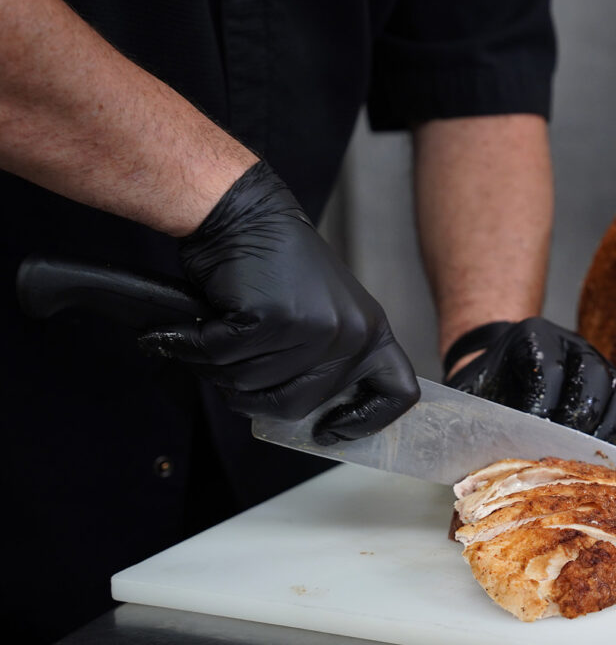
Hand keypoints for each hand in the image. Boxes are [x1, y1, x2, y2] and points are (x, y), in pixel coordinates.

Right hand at [140, 161, 419, 444]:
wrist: (243, 213)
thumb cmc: (274, 267)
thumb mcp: (323, 314)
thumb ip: (324, 362)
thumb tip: (309, 420)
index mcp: (371, 332)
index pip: (396, 393)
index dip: (365, 422)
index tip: (330, 431)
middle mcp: (351, 333)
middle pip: (297, 406)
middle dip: (253, 396)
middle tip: (230, 367)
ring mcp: (315, 326)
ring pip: (251, 385)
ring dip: (219, 367)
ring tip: (217, 331)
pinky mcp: (273, 318)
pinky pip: (222, 358)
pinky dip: (193, 345)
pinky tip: (189, 327)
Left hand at [444, 317, 615, 448]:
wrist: (500, 376)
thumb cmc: (484, 389)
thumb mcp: (468, 393)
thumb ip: (467, 416)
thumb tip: (466, 460)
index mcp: (534, 335)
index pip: (548, 370)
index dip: (541, 407)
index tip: (529, 436)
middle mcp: (574, 345)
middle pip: (593, 377)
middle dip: (578, 421)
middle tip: (562, 454)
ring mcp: (599, 365)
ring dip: (604, 432)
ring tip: (585, 463)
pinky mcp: (614, 392)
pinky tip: (602, 466)